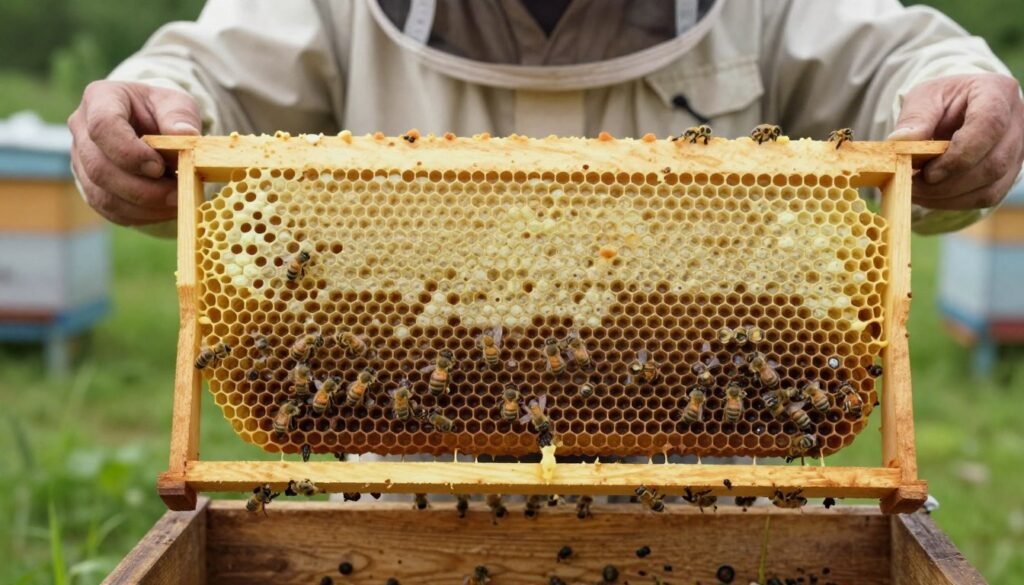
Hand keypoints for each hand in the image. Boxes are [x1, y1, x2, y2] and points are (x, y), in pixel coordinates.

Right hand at [68, 81, 200, 225]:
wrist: (153, 125)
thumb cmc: (164, 112)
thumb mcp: (178, 104)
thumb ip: (180, 117)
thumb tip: (186, 135)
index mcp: (101, 98)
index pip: (102, 126)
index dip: (130, 152)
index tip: (159, 167)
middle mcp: (81, 128)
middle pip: (99, 167)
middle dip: (141, 189)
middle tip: (176, 194)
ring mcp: (81, 159)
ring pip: (102, 195)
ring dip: (143, 206)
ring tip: (175, 202)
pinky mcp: (90, 185)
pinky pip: (109, 209)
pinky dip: (140, 215)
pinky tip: (164, 210)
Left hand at [888, 73, 1022, 210]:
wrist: (957, 108)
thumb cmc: (941, 100)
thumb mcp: (923, 98)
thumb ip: (914, 119)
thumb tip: (899, 143)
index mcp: (996, 93)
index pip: (989, 125)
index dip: (959, 155)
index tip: (928, 173)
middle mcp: (1016, 122)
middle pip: (992, 164)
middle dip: (947, 183)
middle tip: (912, 185)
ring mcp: (1017, 150)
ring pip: (990, 187)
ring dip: (948, 196)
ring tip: (916, 190)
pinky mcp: (1009, 173)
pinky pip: (986, 197)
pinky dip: (954, 202)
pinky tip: (930, 196)